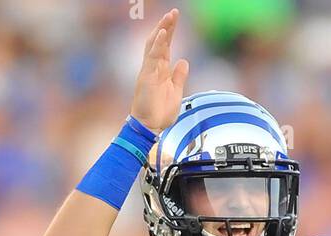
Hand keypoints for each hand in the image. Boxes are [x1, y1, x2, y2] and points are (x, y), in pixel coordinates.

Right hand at [130, 8, 188, 133]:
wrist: (150, 127)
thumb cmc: (160, 113)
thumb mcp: (176, 91)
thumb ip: (179, 76)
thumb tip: (184, 61)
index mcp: (161, 70)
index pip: (165, 46)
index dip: (170, 32)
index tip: (175, 18)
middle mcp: (153, 67)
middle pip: (159, 41)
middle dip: (166, 26)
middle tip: (173, 12)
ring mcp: (149, 71)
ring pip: (154, 45)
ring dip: (162, 30)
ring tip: (169, 16)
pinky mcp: (146, 77)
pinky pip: (152, 57)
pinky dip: (157, 44)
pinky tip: (162, 33)